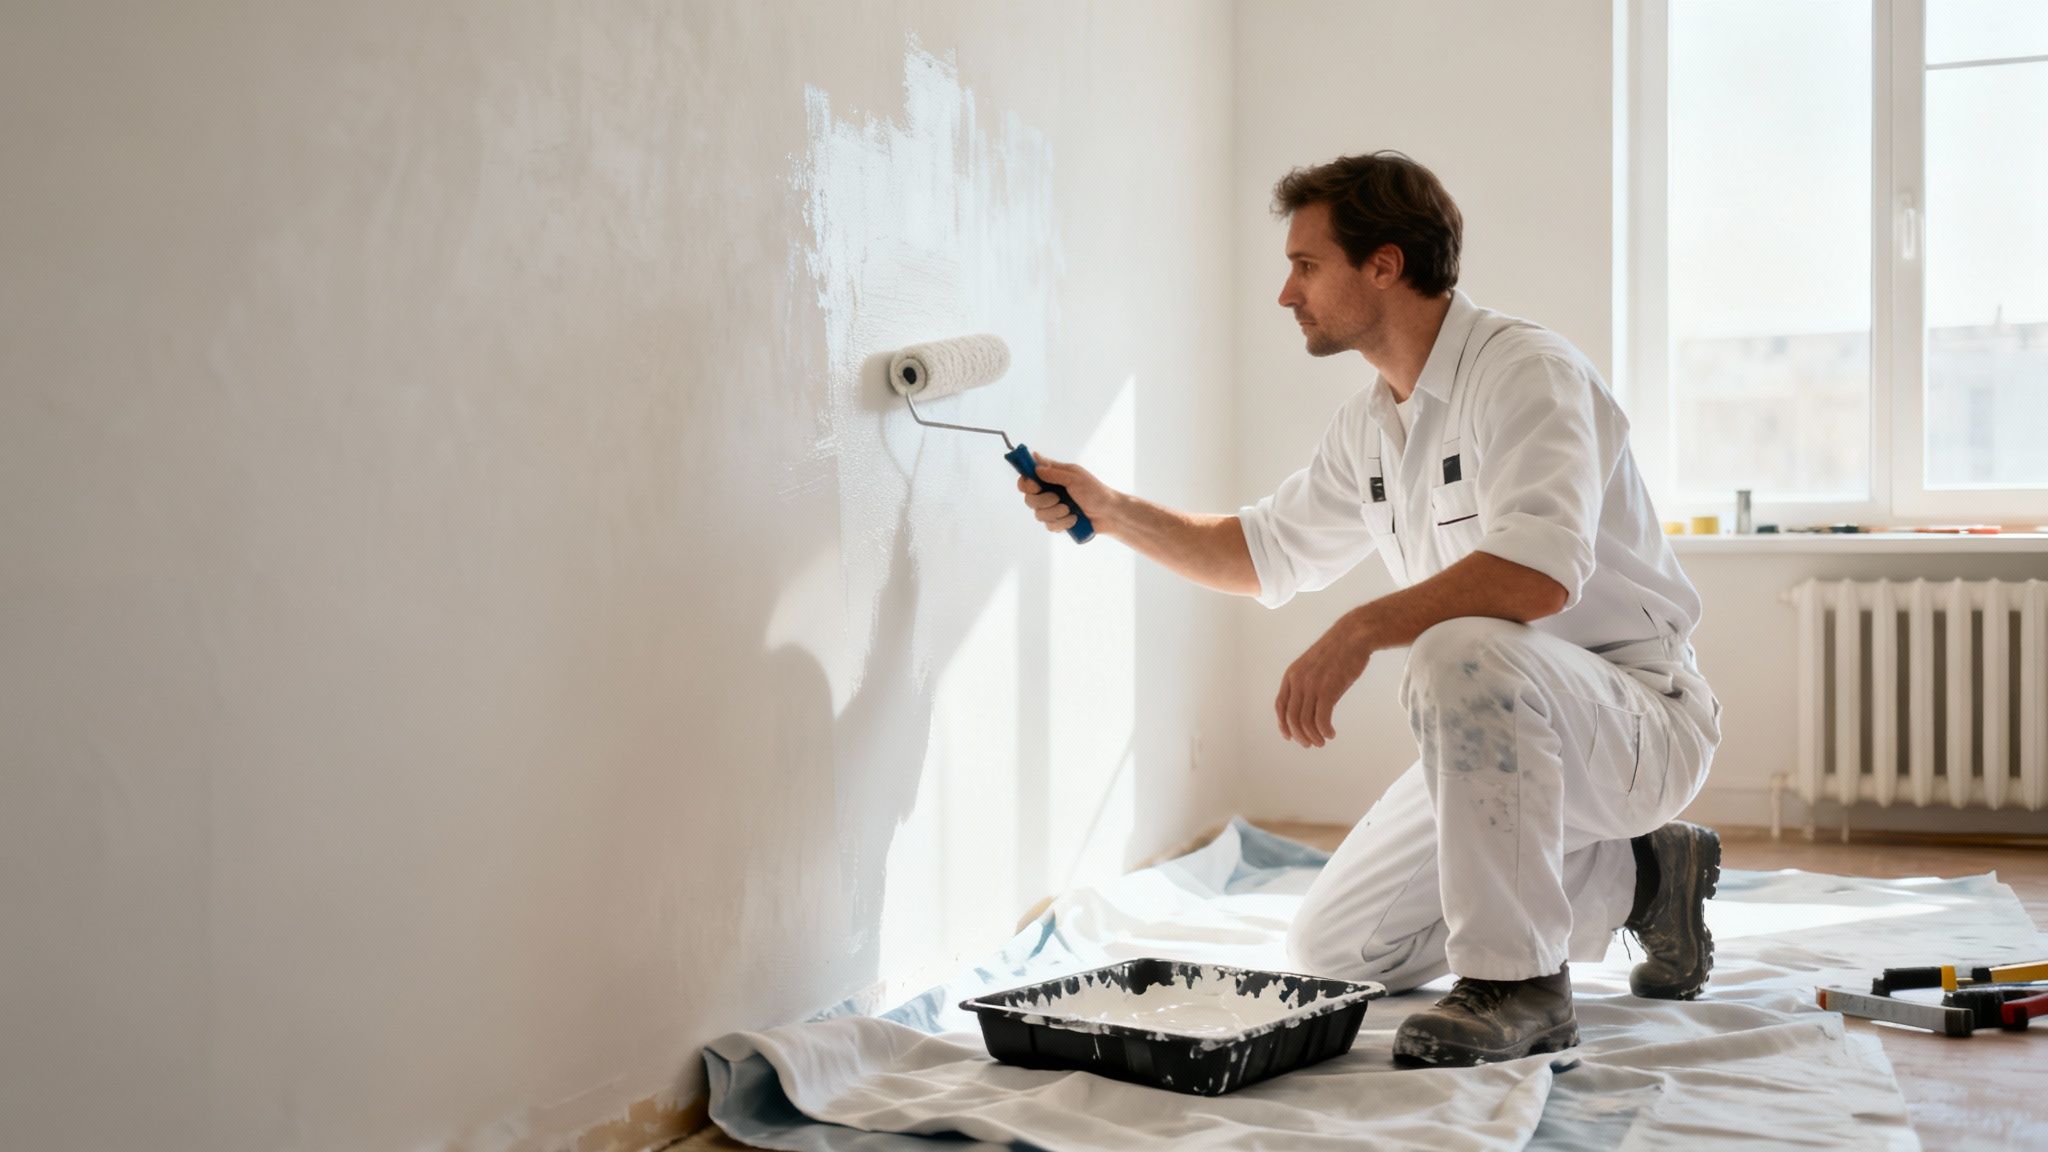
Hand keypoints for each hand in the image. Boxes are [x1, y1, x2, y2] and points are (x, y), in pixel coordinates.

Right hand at [1016, 453, 1117, 535]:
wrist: (1108, 513)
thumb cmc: (1095, 491)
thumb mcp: (1075, 477)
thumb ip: (1054, 472)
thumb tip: (1035, 466)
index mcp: (1052, 477)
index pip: (1028, 477)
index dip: (1026, 482)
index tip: (1034, 486)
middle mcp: (1049, 492)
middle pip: (1029, 498)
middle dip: (1042, 501)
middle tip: (1057, 499)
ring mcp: (1052, 508)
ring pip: (1038, 514)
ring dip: (1055, 513)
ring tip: (1070, 510)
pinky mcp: (1057, 522)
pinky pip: (1049, 526)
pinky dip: (1062, 523)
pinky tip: (1073, 519)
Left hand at [1275, 612, 1372, 747]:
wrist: (1354, 636)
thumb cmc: (1338, 650)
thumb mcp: (1313, 664)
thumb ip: (1306, 680)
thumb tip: (1307, 702)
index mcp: (1292, 674)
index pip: (1280, 705)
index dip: (1283, 724)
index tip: (1290, 736)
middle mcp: (1298, 681)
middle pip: (1291, 718)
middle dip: (1299, 735)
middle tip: (1310, 744)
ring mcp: (1312, 686)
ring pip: (1305, 721)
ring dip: (1313, 736)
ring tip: (1322, 741)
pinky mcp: (1328, 690)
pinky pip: (1321, 719)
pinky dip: (1324, 731)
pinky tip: (1331, 733)